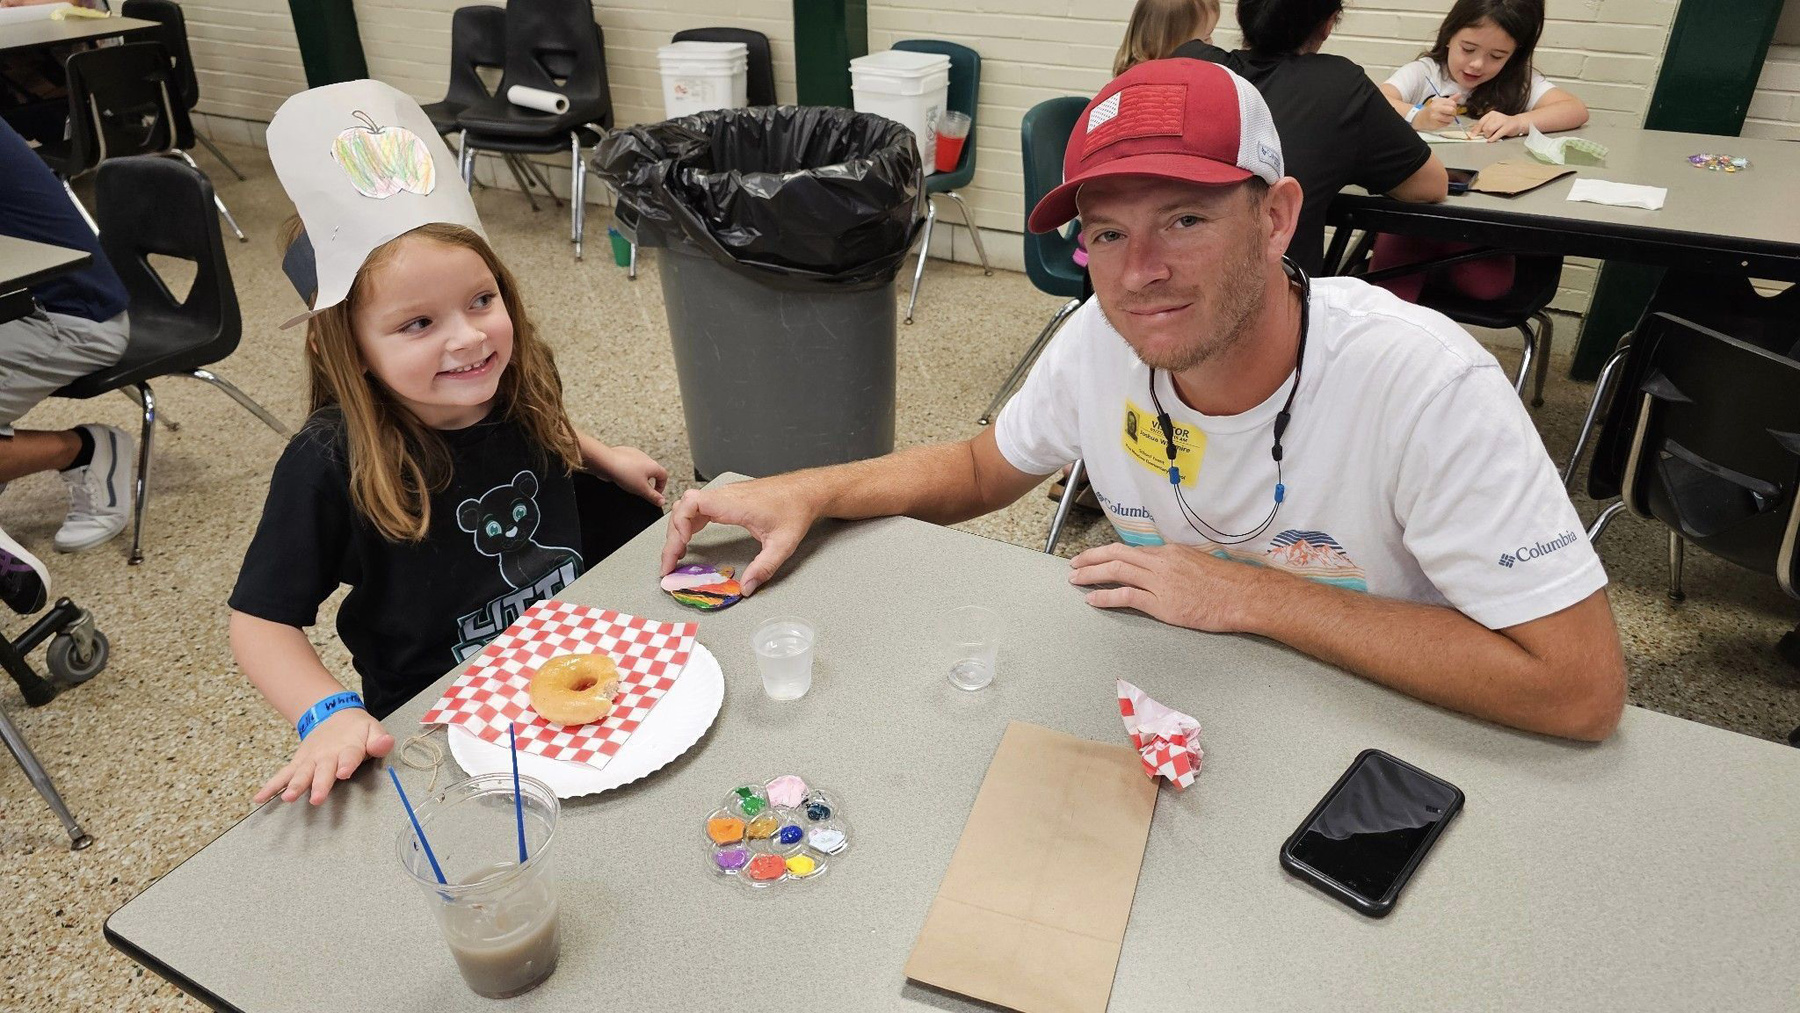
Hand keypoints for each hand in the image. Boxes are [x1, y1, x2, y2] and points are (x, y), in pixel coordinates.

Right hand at [255, 709, 394, 804]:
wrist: (335, 714)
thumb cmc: (358, 729)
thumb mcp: (373, 729)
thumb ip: (379, 739)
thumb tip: (386, 743)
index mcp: (348, 747)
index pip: (349, 756)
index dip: (347, 764)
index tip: (343, 773)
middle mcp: (327, 754)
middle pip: (323, 769)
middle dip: (319, 784)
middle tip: (316, 798)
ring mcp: (311, 759)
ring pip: (301, 773)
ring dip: (295, 785)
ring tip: (288, 798)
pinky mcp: (299, 762)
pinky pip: (283, 775)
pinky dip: (271, 786)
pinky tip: (260, 798)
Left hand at [590, 445, 667, 506]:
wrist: (606, 462)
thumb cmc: (624, 473)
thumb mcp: (641, 489)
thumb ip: (653, 496)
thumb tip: (662, 501)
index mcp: (653, 465)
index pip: (664, 476)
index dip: (661, 487)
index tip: (654, 494)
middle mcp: (646, 458)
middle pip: (652, 471)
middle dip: (648, 482)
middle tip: (642, 491)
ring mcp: (634, 454)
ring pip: (640, 467)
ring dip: (638, 476)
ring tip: (630, 484)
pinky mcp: (624, 453)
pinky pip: (629, 464)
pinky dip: (628, 471)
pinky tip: (621, 476)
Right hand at [660, 477, 817, 595]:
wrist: (807, 491)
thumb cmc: (796, 510)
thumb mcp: (783, 544)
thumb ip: (764, 568)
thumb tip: (745, 588)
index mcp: (734, 503)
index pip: (692, 504)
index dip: (678, 525)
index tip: (678, 549)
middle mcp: (725, 495)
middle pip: (683, 508)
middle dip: (672, 536)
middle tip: (670, 564)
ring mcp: (725, 496)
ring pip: (688, 507)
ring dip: (678, 529)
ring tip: (675, 555)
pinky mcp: (728, 499)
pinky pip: (699, 508)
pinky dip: (689, 524)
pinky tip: (689, 539)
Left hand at [1068, 542, 1270, 632]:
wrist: (1243, 595)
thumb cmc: (1226, 583)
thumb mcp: (1196, 563)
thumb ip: (1174, 564)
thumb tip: (1159, 570)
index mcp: (1168, 552)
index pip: (1129, 549)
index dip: (1105, 553)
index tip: (1091, 557)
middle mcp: (1160, 562)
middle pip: (1116, 554)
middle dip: (1090, 559)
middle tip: (1074, 565)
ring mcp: (1160, 582)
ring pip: (1116, 571)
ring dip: (1091, 575)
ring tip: (1075, 580)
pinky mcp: (1163, 604)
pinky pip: (1126, 596)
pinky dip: (1106, 596)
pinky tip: (1092, 599)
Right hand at [1415, 97, 1459, 130]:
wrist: (1420, 118)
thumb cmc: (1432, 110)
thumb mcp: (1440, 102)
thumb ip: (1451, 99)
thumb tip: (1459, 94)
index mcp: (1439, 101)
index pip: (1453, 103)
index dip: (1454, 107)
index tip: (1451, 108)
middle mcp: (1436, 108)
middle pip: (1452, 110)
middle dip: (1453, 114)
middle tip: (1450, 114)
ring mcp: (1435, 116)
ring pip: (1450, 119)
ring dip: (1450, 119)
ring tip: (1445, 118)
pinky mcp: (1435, 123)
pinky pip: (1446, 124)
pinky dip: (1446, 124)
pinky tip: (1441, 122)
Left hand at [1472, 111, 1529, 140]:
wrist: (1517, 123)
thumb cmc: (1502, 124)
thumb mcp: (1492, 122)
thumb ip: (1483, 126)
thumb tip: (1472, 133)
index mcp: (1491, 114)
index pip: (1480, 122)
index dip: (1475, 130)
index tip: (1472, 136)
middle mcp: (1496, 116)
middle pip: (1484, 127)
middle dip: (1484, 133)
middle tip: (1488, 135)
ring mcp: (1502, 121)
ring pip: (1489, 130)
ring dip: (1488, 136)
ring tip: (1491, 136)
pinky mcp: (1507, 127)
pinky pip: (1497, 134)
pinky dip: (1492, 139)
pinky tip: (1491, 140)